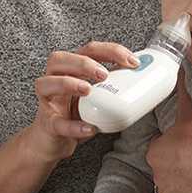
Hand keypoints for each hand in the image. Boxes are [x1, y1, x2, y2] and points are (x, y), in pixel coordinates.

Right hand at [26, 42, 138, 162]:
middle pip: (60, 59)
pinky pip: (56, 123)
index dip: (110, 51)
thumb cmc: (77, 115)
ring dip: (68, 83)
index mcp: (72, 70)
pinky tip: (89, 128)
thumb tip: (146, 84)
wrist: (54, 142)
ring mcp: (48, 101)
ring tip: (88, 90)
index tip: (132, 61)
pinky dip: (73, 126)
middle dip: (84, 62)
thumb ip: (114, 88)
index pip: (88, 50)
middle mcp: (55, 80)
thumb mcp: (98, 97)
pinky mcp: (47, 124)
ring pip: (46, 83)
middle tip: (105, 74)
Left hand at [146, 74, 191, 192]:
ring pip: (171, 183)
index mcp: (157, 150)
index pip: (160, 146)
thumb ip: (183, 88)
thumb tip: (178, 66)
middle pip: (165, 165)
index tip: (191, 143)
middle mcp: (157, 173)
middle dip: (178, 161)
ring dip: (182, 179)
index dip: (176, 143)